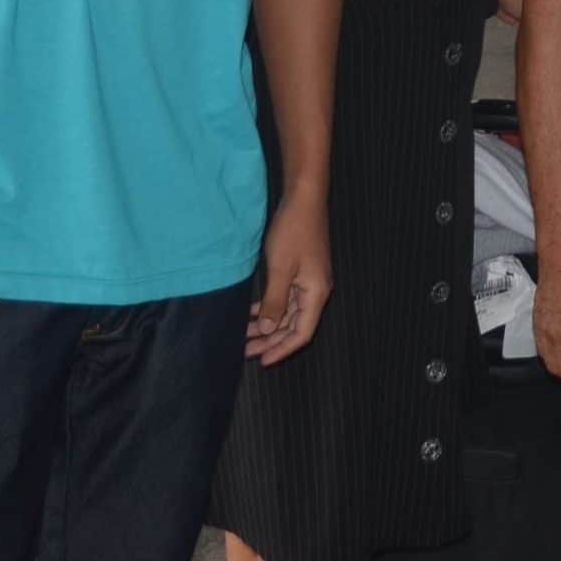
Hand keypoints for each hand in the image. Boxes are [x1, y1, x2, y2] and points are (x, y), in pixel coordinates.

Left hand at [246, 191, 330, 364]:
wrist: (304, 200)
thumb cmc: (293, 232)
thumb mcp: (280, 269)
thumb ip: (274, 302)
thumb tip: (266, 329)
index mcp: (316, 293)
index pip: (302, 333)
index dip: (282, 349)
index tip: (262, 361)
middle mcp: (315, 291)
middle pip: (295, 326)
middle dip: (271, 341)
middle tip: (246, 352)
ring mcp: (308, 281)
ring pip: (288, 314)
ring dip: (268, 326)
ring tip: (245, 337)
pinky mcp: (300, 272)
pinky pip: (285, 299)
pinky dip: (270, 309)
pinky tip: (251, 314)